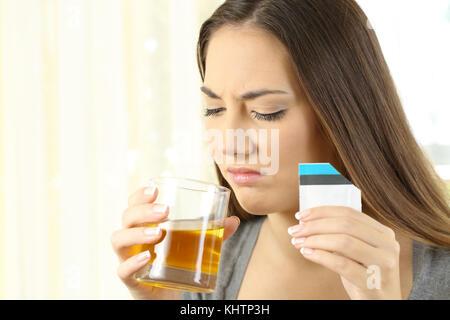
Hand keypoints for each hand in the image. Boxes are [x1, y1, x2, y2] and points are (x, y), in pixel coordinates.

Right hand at [111, 185, 239, 299]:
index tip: (155, 188)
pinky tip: (147, 257)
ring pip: (119, 239)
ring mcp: (127, 258)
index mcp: (144, 225)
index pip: (135, 204)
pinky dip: (132, 262)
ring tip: (159, 233)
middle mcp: (132, 239)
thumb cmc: (175, 263)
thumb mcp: (195, 245)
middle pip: (127, 217)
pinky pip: (123, 269)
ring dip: (137, 233)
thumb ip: (213, 233)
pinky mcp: (131, 279)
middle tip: (166, 210)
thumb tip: (233, 221)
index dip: (140, 194)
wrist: (166, 295)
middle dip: (144, 210)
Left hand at [288, 205, 401, 299]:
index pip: (349, 213)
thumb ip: (341, 235)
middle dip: (315, 225)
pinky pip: (342, 264)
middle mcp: (387, 245)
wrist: (382, 303)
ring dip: (315, 240)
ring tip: (298, 242)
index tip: (301, 215)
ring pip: (343, 242)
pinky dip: (320, 256)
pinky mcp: (373, 282)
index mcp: (383, 232)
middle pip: (345, 225)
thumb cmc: (364, 274)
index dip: (322, 212)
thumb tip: (306, 223)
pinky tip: (307, 253)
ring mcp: (383, 263)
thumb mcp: (357, 251)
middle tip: (295, 230)